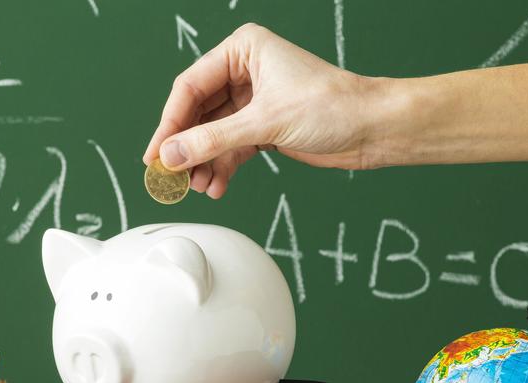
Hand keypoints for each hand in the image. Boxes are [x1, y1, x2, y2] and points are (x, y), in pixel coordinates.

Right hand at [144, 24, 372, 197]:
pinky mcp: (265, 127)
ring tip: (196, 187)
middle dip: (186, 148)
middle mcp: (245, 71)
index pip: (191, 87)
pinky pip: (232, 148)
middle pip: (198, 113)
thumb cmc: (331, 106)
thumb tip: (171, 155)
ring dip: (203, 163)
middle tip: (170, 177)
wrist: (372, 128)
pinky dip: (222, 168)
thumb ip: (213, 140)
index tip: (155, 154)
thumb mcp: (264, 123)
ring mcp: (255, 101)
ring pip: (214, 134)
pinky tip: (216, 186)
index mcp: (243, 50)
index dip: (170, 123)